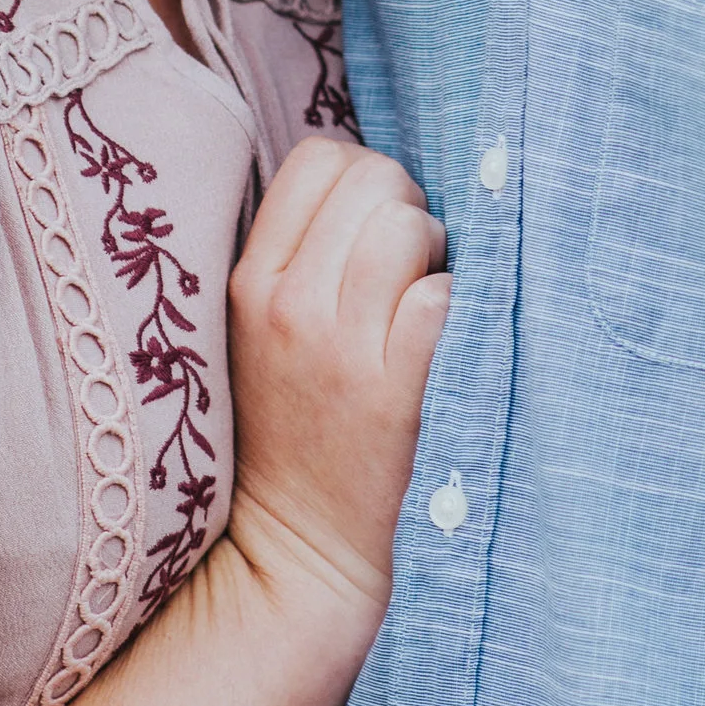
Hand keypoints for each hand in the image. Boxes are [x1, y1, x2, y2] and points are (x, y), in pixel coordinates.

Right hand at [224, 138, 447, 626]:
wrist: (299, 547)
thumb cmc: (292, 425)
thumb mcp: (259, 329)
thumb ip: (298, 251)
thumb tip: (372, 179)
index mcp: (250, 280)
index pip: (319, 158)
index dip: (361, 177)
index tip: (368, 226)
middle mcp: (288, 304)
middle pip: (374, 180)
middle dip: (405, 208)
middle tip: (403, 267)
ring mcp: (340, 348)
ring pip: (408, 227)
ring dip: (434, 254)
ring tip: (421, 299)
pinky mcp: (393, 392)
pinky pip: (441, 296)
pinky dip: (454, 306)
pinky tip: (440, 340)